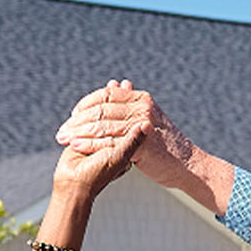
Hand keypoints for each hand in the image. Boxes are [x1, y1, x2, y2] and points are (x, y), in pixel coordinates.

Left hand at [57, 81, 199, 192]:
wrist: (188, 166)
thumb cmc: (167, 146)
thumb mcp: (149, 118)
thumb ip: (130, 104)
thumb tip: (116, 84)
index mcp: (143, 100)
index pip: (106, 95)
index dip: (86, 104)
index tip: (73, 116)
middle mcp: (142, 109)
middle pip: (100, 110)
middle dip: (77, 121)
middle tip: (62, 130)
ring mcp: (142, 126)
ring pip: (101, 125)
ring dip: (78, 132)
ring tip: (64, 138)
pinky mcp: (141, 145)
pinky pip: (108, 142)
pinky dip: (89, 144)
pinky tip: (76, 146)